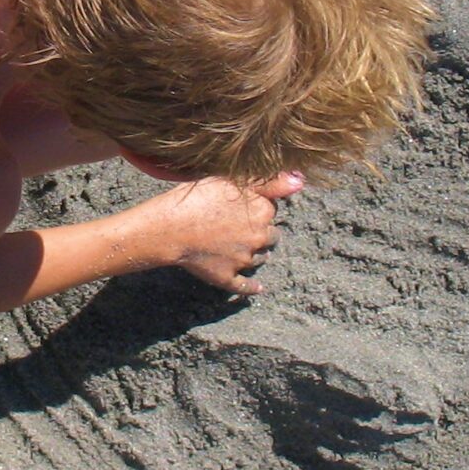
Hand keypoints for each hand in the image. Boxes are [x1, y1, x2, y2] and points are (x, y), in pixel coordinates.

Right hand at [150, 171, 302, 296]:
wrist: (169, 228)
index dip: (258, 206)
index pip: (270, 210)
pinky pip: (246, 286)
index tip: (244, 206)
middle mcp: (259, 238)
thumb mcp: (232, 180)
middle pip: (269, 236)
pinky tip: (258, 289)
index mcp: (263, 212)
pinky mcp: (228, 277)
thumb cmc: (195, 198)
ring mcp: (244, 260)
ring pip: (260, 259)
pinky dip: (252, 288)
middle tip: (242, 226)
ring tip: (241, 248)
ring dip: (256, 254)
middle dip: (261, 232)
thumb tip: (299, 181)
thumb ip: (269, 182)